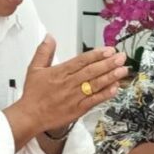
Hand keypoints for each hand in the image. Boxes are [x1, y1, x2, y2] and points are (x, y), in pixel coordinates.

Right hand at [5, 35, 127, 141]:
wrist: (30, 116)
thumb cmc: (33, 94)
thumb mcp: (34, 69)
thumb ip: (44, 52)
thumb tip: (49, 37)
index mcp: (60, 72)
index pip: (81, 61)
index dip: (96, 55)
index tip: (109, 50)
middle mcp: (69, 83)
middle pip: (92, 71)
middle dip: (108, 63)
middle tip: (121, 57)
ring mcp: (75, 97)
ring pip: (95, 85)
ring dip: (111, 77)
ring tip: (123, 70)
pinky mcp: (78, 109)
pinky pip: (94, 100)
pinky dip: (105, 94)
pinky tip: (115, 88)